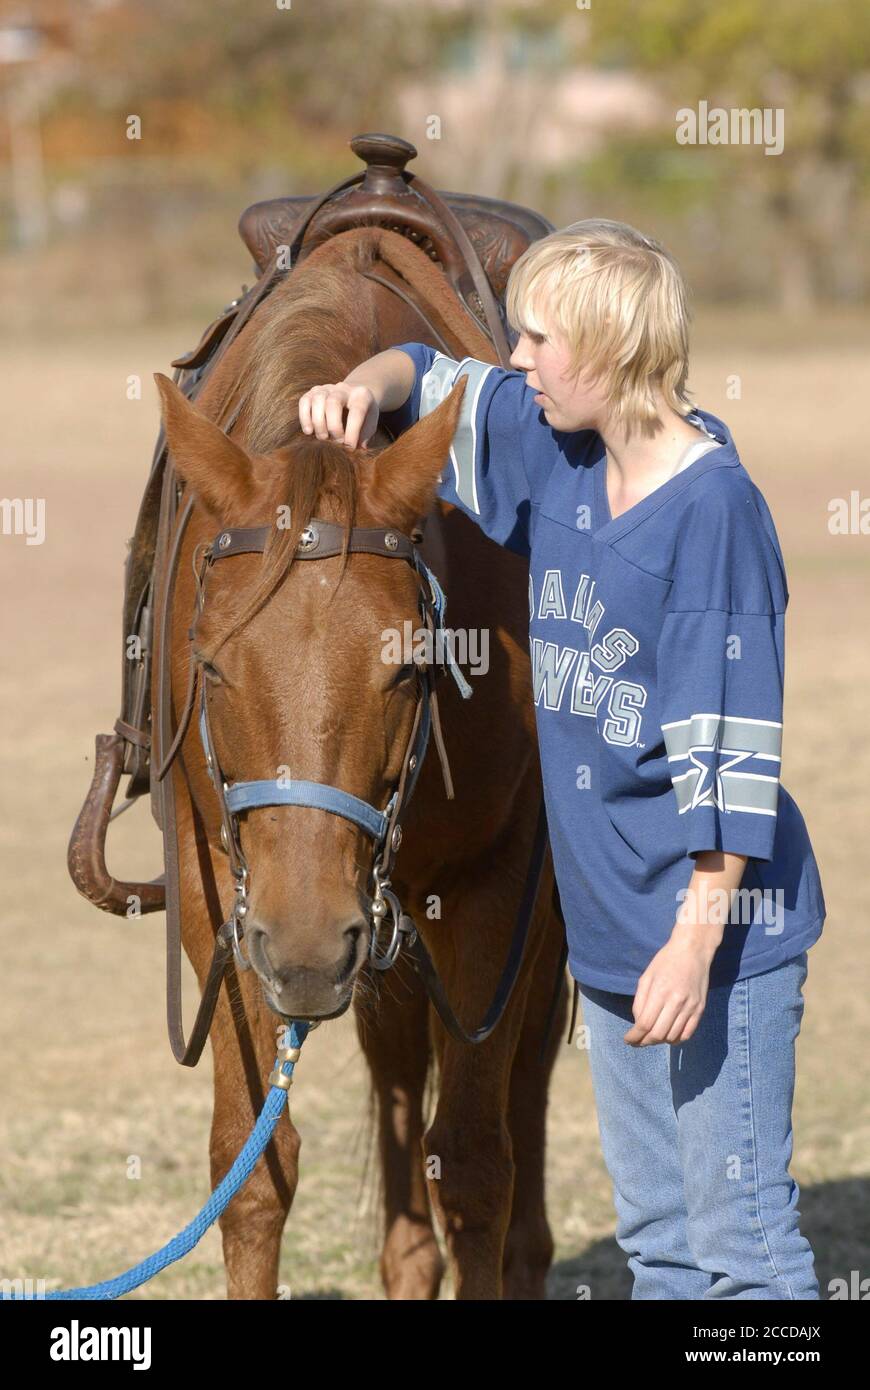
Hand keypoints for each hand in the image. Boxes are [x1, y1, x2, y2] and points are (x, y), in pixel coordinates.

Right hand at [298, 382, 379, 449]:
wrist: (353, 397)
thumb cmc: (363, 416)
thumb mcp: (370, 424)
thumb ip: (365, 436)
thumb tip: (358, 448)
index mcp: (361, 395)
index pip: (357, 411)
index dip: (352, 431)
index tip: (350, 447)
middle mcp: (343, 389)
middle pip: (333, 402)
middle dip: (333, 426)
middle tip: (336, 442)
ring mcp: (326, 388)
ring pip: (317, 400)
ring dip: (318, 423)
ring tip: (323, 438)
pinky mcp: (313, 392)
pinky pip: (304, 401)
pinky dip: (304, 417)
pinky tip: (309, 431)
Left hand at [623, 926, 713, 1046]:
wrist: (693, 950)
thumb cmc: (665, 961)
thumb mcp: (646, 977)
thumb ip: (640, 1002)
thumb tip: (638, 1023)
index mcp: (660, 992)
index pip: (645, 1024)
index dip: (634, 1036)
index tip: (628, 1039)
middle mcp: (676, 1002)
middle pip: (658, 1034)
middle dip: (644, 1042)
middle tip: (637, 1041)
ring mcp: (690, 1007)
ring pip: (672, 1037)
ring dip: (659, 1041)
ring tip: (651, 1037)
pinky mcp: (700, 1009)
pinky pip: (687, 1034)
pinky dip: (675, 1039)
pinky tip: (668, 1036)